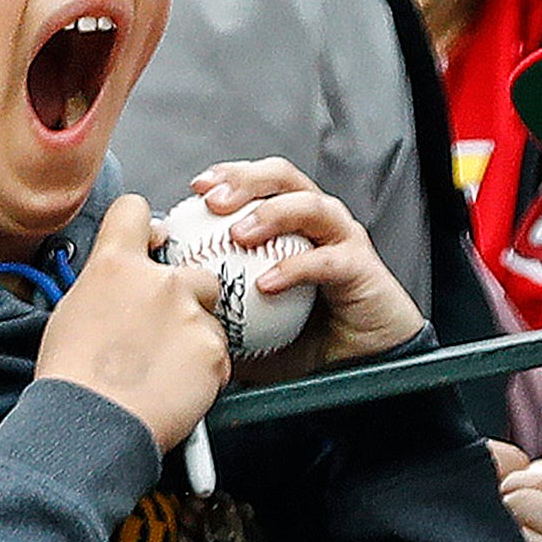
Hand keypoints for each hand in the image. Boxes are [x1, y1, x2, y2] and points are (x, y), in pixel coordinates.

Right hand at [38, 195, 227, 453]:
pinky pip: (218, 354)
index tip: (151, 245)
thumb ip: (105, 285)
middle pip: (192, 272)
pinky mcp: (213, 352)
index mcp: (115, 265)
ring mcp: (191, 316)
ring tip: (161, 372)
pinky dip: (203, 372)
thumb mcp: (71, 311)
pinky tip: (174, 389)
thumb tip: (120, 286)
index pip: (135, 211)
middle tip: (158, 335)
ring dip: (194, 338)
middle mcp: (159, 281)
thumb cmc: (70, 378)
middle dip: (184, 299)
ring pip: (208, 317)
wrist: (89, 427)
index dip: (145, 229)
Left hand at [188, 158, 427, 381]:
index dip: (226, 176)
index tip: (193, 191)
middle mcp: (317, 222)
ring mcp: (343, 239)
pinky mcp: (361, 266)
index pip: (258, 183)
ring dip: (271, 213)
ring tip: (238, 234)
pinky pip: (327, 259)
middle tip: (212, 201)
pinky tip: (267, 283)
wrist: (363, 365)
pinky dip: (295, 267)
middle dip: (245, 180)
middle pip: (283, 176)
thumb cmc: (310, 340)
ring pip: (310, 205)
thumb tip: (178, 312)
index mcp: (291, 223)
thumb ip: (221, 313)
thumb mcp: (253, 327)